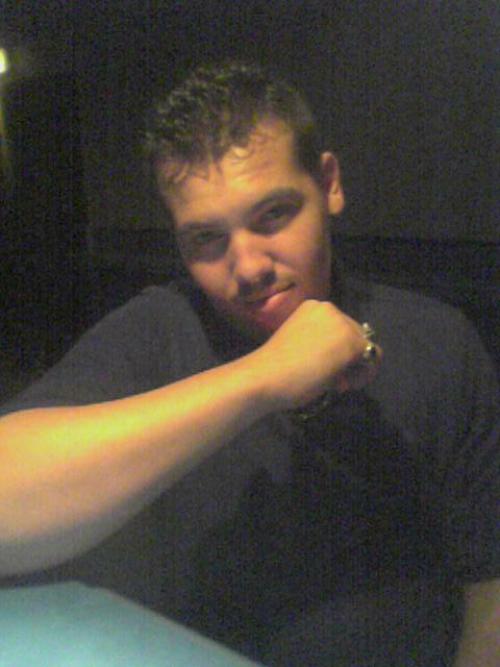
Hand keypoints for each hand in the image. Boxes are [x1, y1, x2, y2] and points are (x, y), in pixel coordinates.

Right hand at [249, 299, 381, 410]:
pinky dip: (363, 374)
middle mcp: (329, 308)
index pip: (339, 329)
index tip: (323, 371)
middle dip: (347, 361)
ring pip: (365, 347)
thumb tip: (342, 362)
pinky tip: (343, 384)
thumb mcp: (300, 346)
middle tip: (332, 381)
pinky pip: (372, 359)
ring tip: (336, 384)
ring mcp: (342, 323)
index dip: (336, 353)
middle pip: (355, 336)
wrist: (265, 375)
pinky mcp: (352, 342)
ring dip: (355, 368)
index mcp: (312, 307)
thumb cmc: (273, 367)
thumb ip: (320, 345)